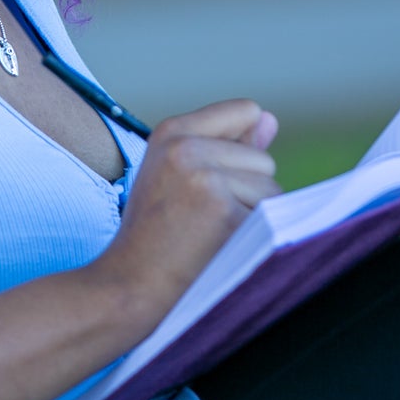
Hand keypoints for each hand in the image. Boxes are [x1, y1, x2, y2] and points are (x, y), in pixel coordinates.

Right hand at [92, 99, 280, 333]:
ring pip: (271, 190)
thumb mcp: (178, 175)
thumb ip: (227, 144)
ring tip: (209, 235)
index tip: (209, 183)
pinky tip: (219, 250)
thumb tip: (270, 118)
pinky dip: (254, 239)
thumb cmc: (156, 234)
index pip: (247, 111)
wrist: (128, 288)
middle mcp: (185, 148)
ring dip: (252, 217)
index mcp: (171, 132)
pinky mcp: (224, 215)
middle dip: (246, 191)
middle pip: (264, 160)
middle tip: (201, 219)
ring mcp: (204, 180)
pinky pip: (270, 219)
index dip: (242, 150)